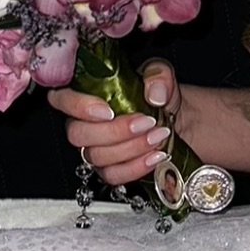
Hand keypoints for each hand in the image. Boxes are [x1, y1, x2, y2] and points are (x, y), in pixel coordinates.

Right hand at [47, 58, 179, 189]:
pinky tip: (155, 155)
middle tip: (145, 123)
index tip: (108, 111)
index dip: (78, 107)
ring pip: (96, 156)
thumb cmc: (165, 98)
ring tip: (157, 136)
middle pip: (78, 134)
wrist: (187, 123)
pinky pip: (113, 175)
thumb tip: (154, 95)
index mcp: (93, 93)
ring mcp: (100, 148)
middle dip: (113, 131)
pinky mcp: (114, 169)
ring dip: (130, 148)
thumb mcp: (164, 76)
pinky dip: (136, 167)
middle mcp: (90, 122)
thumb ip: (158, 75)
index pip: (62, 99)